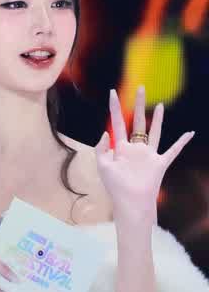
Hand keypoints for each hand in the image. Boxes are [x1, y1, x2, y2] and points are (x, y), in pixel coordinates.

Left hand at [94, 85, 194, 219]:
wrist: (131, 203)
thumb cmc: (115, 188)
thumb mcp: (103, 166)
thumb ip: (101, 148)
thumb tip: (105, 132)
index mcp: (121, 148)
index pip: (117, 123)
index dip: (115, 108)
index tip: (112, 92)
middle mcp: (136, 149)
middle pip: (137, 122)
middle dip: (138, 105)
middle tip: (140, 88)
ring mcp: (149, 155)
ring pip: (155, 132)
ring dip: (158, 119)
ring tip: (159, 104)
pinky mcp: (160, 163)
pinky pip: (173, 150)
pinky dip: (182, 142)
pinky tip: (190, 133)